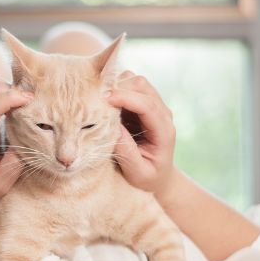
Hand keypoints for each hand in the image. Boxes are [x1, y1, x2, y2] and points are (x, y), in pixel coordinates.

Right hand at [108, 71, 178, 197]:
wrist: (158, 176)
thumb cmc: (148, 178)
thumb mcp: (138, 173)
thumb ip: (127, 152)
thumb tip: (114, 128)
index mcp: (164, 130)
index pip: (147, 105)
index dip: (126, 98)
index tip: (104, 99)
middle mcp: (162, 113)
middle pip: (141, 86)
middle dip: (118, 88)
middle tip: (95, 98)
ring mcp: (153, 106)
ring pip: (135, 81)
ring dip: (116, 86)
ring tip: (98, 100)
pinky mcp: (142, 104)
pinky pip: (128, 87)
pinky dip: (115, 89)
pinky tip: (103, 102)